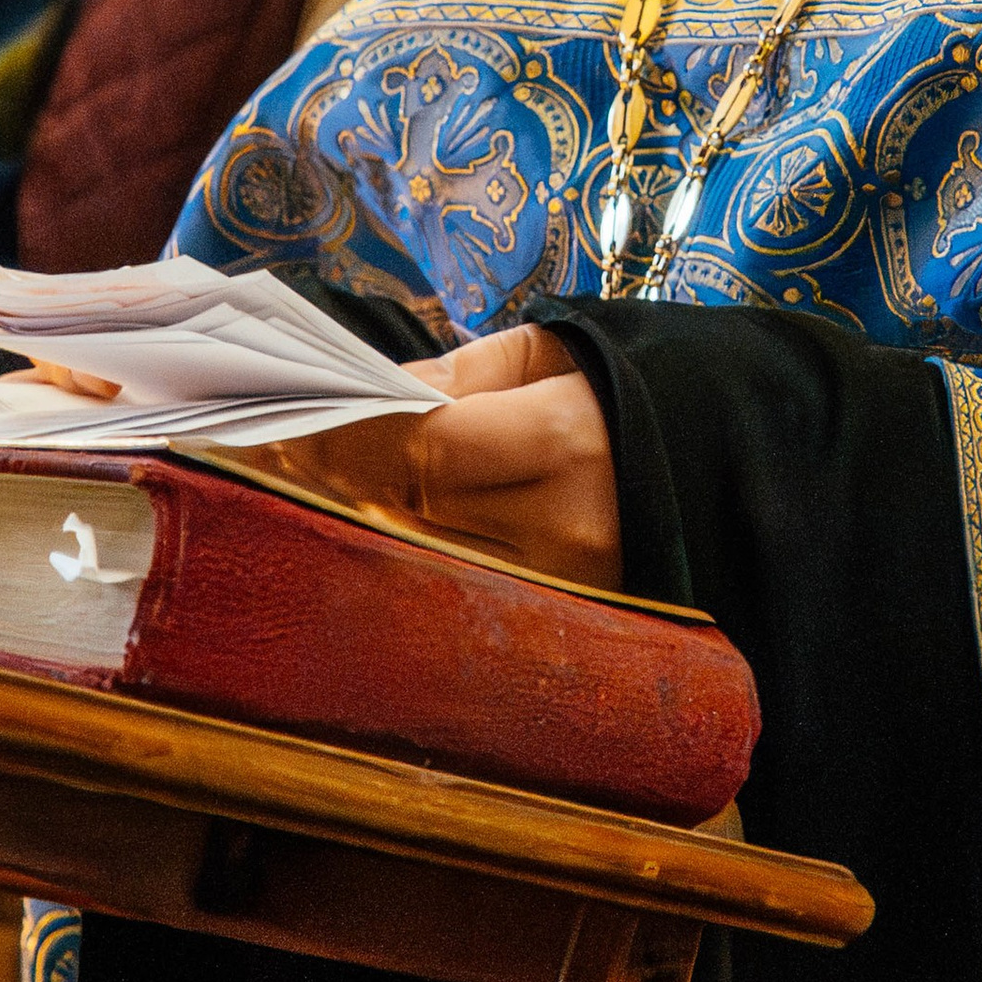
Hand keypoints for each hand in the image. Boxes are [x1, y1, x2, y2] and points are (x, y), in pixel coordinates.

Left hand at [255, 326, 622, 593]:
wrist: (728, 464)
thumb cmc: (628, 394)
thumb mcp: (550, 353)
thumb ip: (454, 371)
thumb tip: (361, 395)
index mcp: (567, 441)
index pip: (420, 449)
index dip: (339, 441)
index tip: (273, 428)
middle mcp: (565, 530)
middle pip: (407, 514)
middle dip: (325, 487)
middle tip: (253, 460)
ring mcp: (566, 593)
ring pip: (422, 566)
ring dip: (349, 532)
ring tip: (286, 497)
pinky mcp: (564, 628)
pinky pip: (455, 598)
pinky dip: (398, 567)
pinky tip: (350, 542)